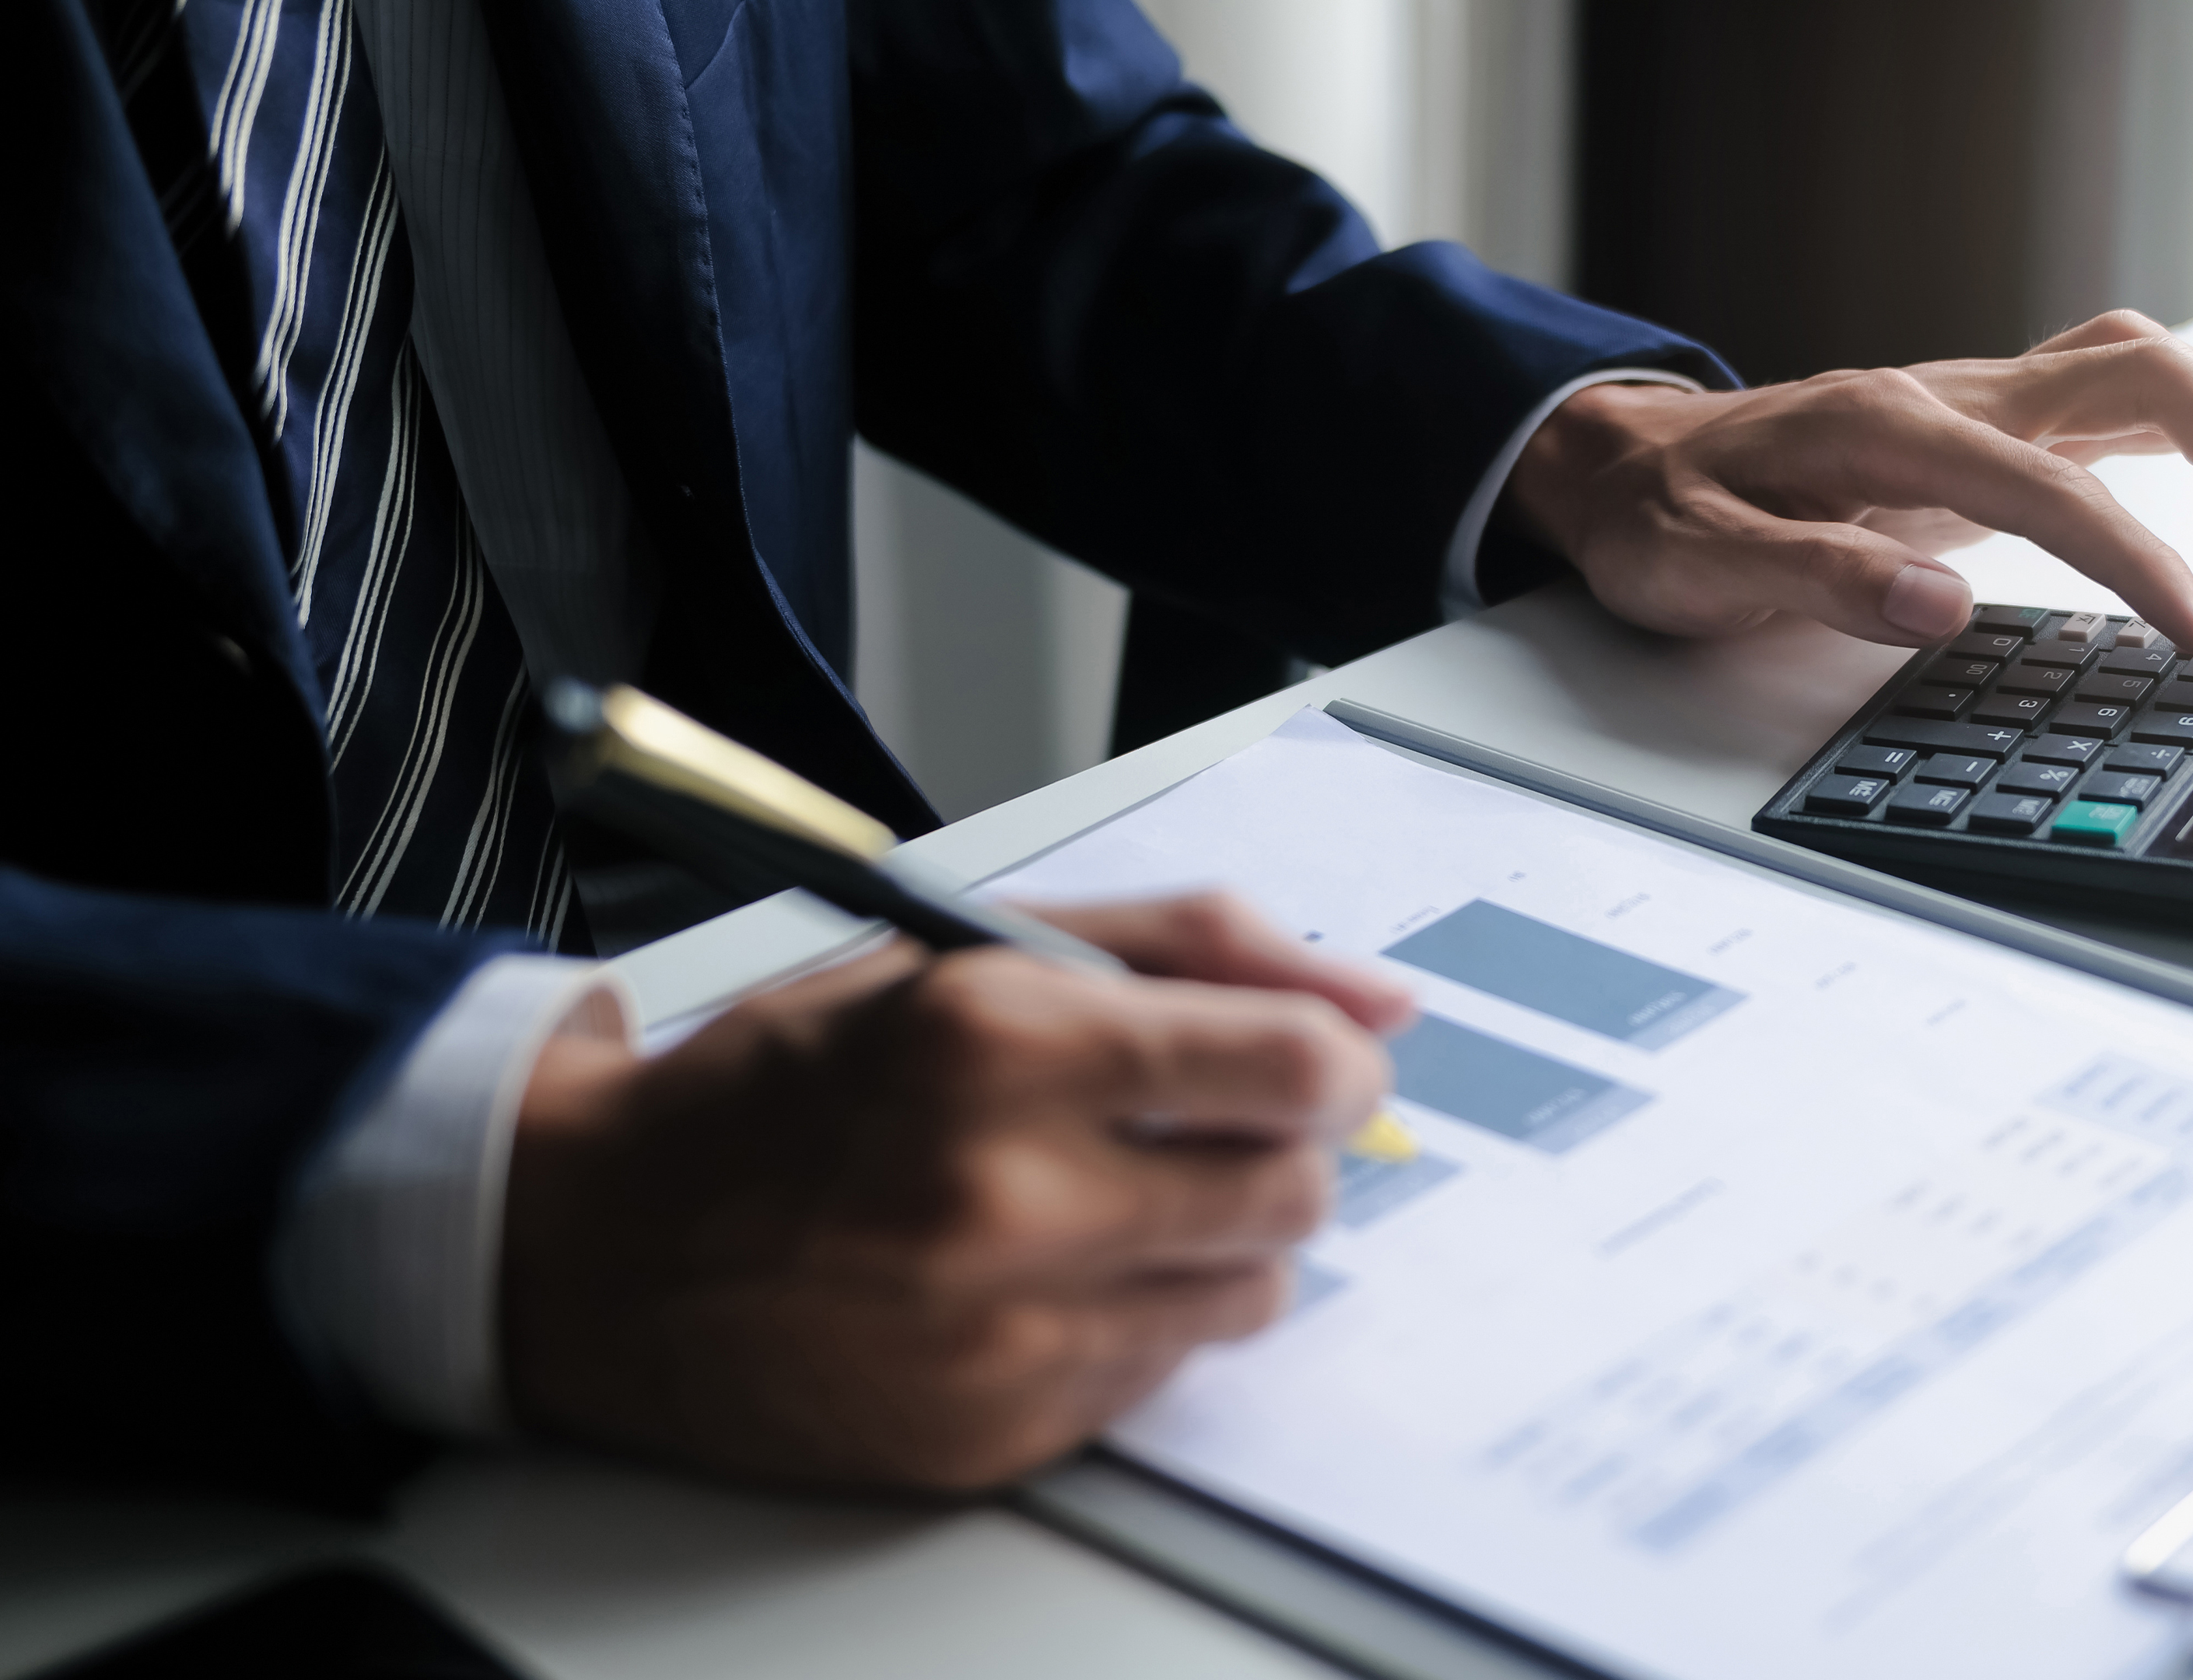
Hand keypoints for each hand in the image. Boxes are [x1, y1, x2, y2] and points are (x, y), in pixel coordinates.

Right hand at [504, 892, 1413, 1490]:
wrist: (608, 1243)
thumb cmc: (797, 1082)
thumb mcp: (977, 948)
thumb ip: (1196, 946)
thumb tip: (1383, 1001)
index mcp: (999, 1042)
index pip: (1292, 1067)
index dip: (1333, 1060)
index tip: (1314, 1060)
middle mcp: (1001, 1194)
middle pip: (1295, 1189)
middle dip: (1277, 1148)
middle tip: (1200, 1127)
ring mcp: (996, 1331)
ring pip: (1254, 1292)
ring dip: (1221, 1240)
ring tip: (1114, 1200)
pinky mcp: (991, 1432)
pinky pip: (1163, 1373)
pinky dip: (1139, 1318)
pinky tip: (1045, 1276)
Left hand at [1504, 311, 2192, 658]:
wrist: (1622, 462)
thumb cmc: (1658, 516)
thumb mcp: (1703, 566)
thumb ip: (1820, 580)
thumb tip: (1943, 606)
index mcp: (1890, 431)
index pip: (2057, 489)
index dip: (2145, 562)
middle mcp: (1947, 397)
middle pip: (2139, 373)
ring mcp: (1971, 402)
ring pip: (2136, 366)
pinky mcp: (1979, 426)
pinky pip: (2106, 392)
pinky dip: (2187, 421)